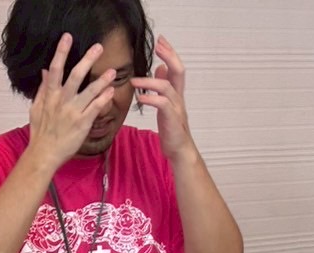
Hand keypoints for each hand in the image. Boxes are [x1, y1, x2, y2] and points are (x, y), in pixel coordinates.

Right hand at [26, 33, 116, 170]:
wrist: (44, 155)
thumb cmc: (40, 133)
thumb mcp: (36, 108)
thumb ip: (42, 89)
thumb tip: (45, 71)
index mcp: (50, 96)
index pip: (56, 69)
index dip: (61, 52)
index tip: (67, 37)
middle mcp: (62, 102)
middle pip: (75, 76)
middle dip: (87, 60)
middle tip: (98, 47)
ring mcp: (73, 112)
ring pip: (90, 92)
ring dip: (102, 80)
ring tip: (112, 71)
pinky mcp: (83, 124)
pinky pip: (96, 108)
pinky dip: (104, 99)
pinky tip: (111, 91)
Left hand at [131, 36, 195, 162]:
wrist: (179, 150)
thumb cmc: (171, 128)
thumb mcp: (166, 104)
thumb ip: (164, 86)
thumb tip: (160, 68)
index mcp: (177, 93)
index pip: (176, 68)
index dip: (170, 53)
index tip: (161, 40)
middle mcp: (179, 98)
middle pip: (179, 71)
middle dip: (169, 56)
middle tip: (158, 45)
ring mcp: (176, 108)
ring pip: (167, 87)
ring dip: (149, 81)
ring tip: (134, 80)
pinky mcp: (171, 119)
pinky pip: (162, 104)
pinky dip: (150, 99)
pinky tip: (140, 98)